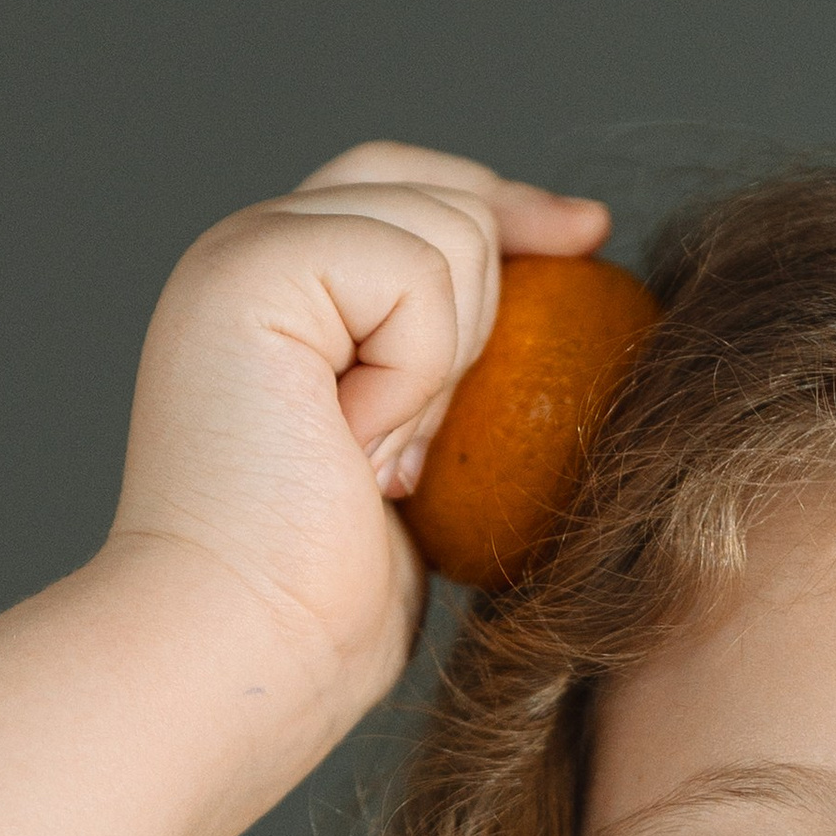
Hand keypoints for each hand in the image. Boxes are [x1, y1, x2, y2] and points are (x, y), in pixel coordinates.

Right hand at [107, 142, 608, 723]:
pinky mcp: (255, 266)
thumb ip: (441, 383)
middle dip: (484, 297)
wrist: (245, 647)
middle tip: (423, 445)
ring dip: (445, 366)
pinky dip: (417, 374)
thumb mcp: (412, 471)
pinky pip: (417, 274)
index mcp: (280, 295)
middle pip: (436, 187)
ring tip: (373, 457)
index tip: (590, 237)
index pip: (410, 188)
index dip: (505, 203)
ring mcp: (245, 250)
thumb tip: (541, 331)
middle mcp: (249, 253)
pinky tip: (356, 446)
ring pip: (447, 227)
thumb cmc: (321, 605)